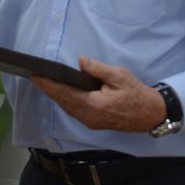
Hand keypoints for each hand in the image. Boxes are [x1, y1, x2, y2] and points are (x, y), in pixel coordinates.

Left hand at [30, 56, 165, 131]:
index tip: (35, 76)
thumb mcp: (119, 76)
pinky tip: (60, 93)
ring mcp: (91, 122)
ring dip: (55, 96)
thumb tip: (81, 61)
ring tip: (43, 83)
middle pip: (63, 102)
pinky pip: (74, 111)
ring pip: (67, 108)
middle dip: (48, 89)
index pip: (66, 93)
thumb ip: (98, 69)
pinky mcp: (93, 123)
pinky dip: (65, 101)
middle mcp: (89, 116)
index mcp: (94, 105)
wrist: (150, 114)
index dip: (49, 84)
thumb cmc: (136, 93)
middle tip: (34, 77)